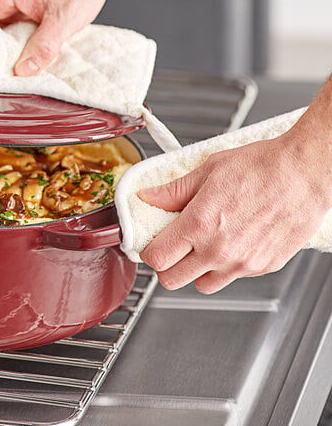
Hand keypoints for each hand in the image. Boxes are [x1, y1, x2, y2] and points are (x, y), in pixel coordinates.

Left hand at [138, 131, 331, 293]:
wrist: (305, 172)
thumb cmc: (262, 166)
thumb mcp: (208, 170)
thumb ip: (174, 190)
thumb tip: (148, 197)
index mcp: (199, 224)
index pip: (156, 257)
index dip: (148, 251)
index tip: (151, 243)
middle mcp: (219, 250)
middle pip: (172, 280)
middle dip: (166, 265)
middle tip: (171, 247)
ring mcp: (242, 263)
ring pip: (202, 285)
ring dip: (195, 271)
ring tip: (201, 245)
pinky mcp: (263, 267)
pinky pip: (233, 277)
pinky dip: (225, 266)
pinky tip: (231, 241)